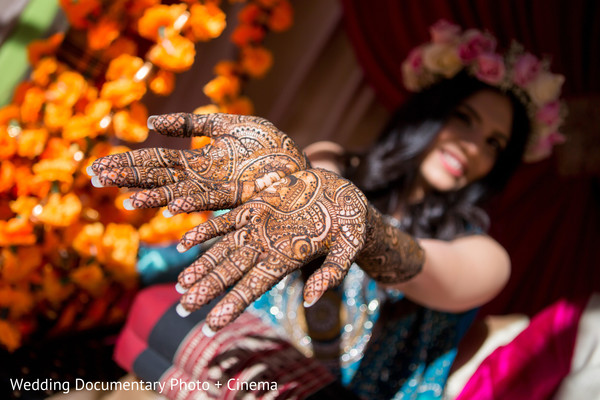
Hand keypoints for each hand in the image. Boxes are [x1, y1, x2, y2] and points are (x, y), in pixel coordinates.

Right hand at [89, 113, 307, 212]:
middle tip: (95, 178)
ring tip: (127, 200)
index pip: (158, 162)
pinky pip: (213, 200)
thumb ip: (196, 122)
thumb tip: (153, 121)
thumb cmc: (270, 147)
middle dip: (130, 178)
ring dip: (154, 197)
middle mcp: (207, 178)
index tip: (98, 166)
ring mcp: (224, 188)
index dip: (129, 164)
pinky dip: (192, 204)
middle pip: (162, 177)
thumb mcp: (231, 125)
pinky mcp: (245, 194)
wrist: (303, 167)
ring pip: (181, 193)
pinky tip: (171, 207)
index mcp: (202, 162)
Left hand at [175, 168, 369, 331]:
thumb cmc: (353, 225)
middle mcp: (269, 245)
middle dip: (208, 289)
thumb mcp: (350, 246)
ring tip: (180, 284)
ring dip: (202, 265)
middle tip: (183, 308)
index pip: (256, 285)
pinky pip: (226, 216)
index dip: (234, 304)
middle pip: (233, 270)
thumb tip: (312, 298)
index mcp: (287, 257)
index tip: (212, 325)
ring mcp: (261, 224)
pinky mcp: (258, 203)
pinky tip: (185, 241)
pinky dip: (206, 229)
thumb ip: (333, 271)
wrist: (344, 198)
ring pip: (224, 247)